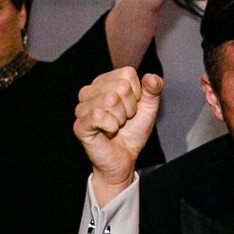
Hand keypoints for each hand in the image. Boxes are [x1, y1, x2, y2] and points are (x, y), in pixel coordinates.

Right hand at [77, 67, 163, 197]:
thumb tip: (152, 78)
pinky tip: (107, 132)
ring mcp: (82, 107)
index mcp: (105, 82)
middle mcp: (90, 91)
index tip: (131, 109)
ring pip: (110, 100)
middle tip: (123, 120)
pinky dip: (111, 127)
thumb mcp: (148, 108)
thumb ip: (153, 90)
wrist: (124, 158)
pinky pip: (99, 116)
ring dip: (120, 119)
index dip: (137, 95)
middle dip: (129, 108)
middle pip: (121, 87)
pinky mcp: (80, 124)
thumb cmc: (132, 133)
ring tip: (115, 126)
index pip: (127, 74)